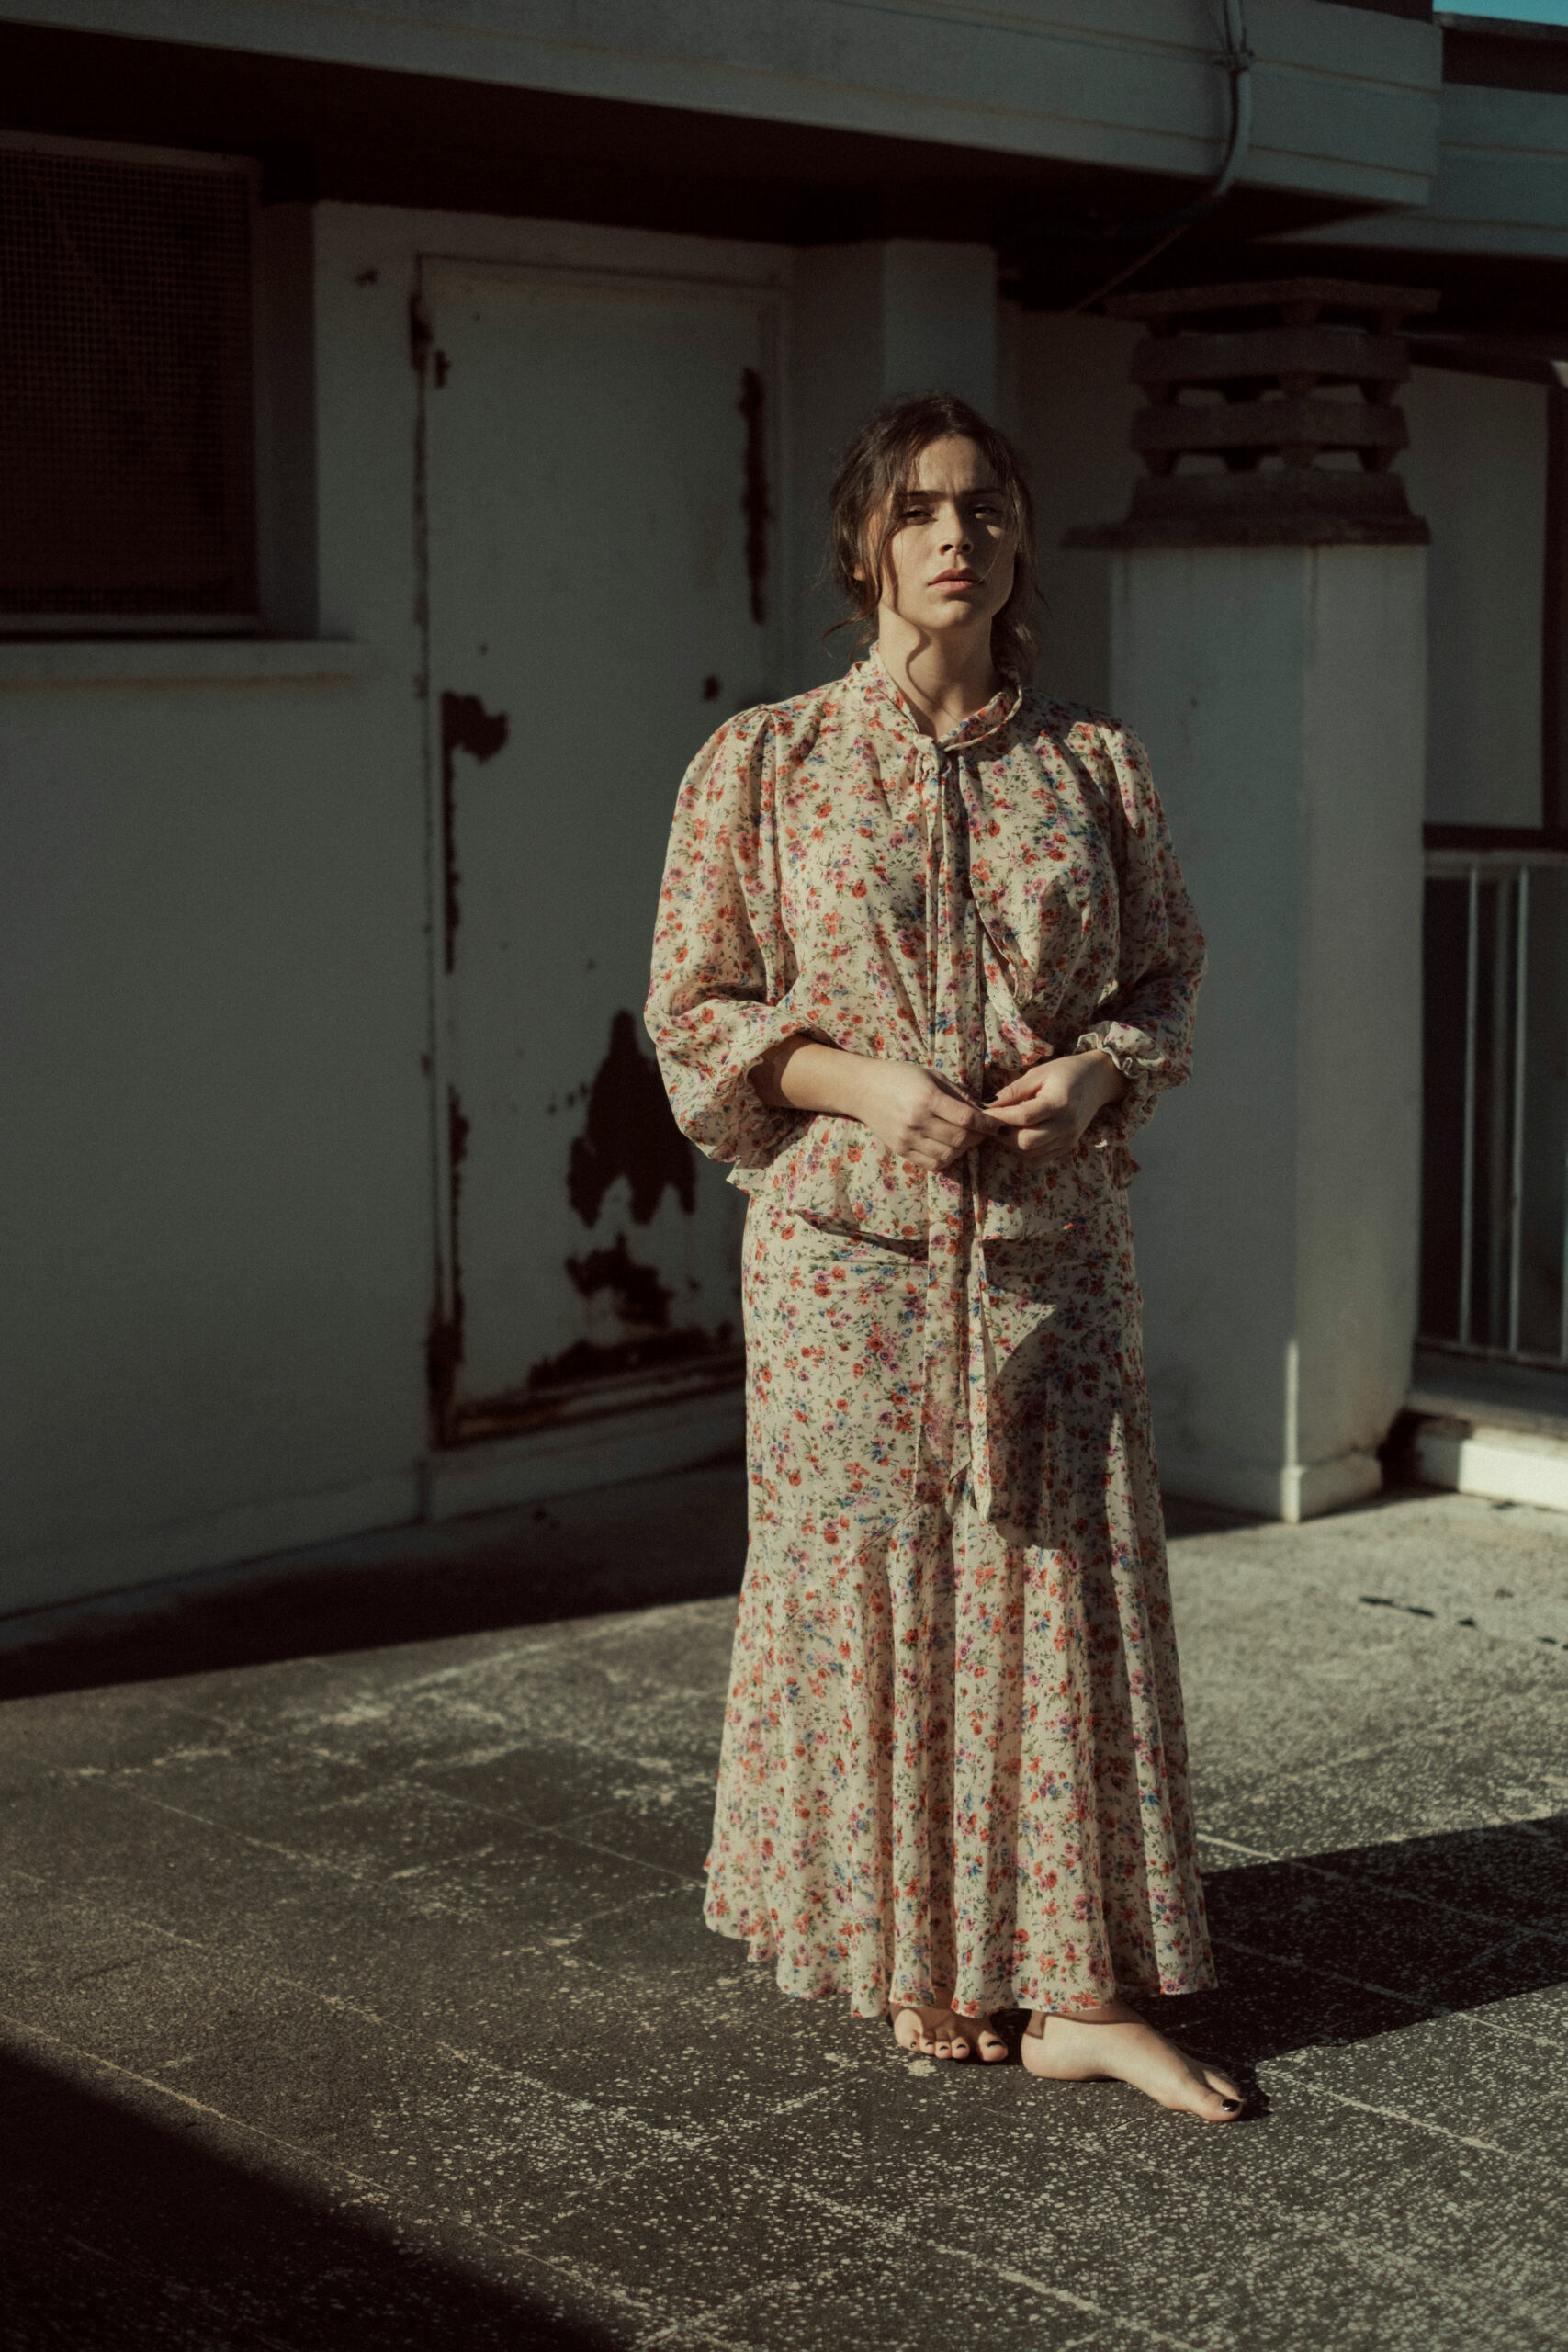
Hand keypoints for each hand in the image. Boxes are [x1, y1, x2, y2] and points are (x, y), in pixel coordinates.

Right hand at [847, 1059, 1003, 1172]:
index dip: (988, 1124)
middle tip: (983, 1131)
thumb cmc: (901, 1076)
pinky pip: (932, 1164)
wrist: (864, 1089)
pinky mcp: (901, 1150)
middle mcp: (917, 1120)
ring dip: (963, 1150)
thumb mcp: (932, 1076)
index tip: (1000, 1126)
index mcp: (927, 1098)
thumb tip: (984, 1111)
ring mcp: (907, 1138)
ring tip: (965, 1139)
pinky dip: (947, 1159)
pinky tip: (949, 1147)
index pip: (967, 1118)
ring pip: (948, 1155)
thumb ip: (958, 1094)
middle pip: (960, 1139)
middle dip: (978, 1137)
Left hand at [984, 1051, 1125, 1161]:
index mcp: (1060, 1103)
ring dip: (1010, 1145)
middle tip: (990, 1123)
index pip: (1023, 1117)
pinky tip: (1016, 1136)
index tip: (983, 1112)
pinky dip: (1023, 1151)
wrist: (1099, 1080)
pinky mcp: (1068, 1147)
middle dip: (1002, 1135)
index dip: (999, 1117)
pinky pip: (1039, 1158)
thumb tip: (987, 1105)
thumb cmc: (1066, 1072)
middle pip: (1025, 1142)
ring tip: (1001, 1129)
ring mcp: (1068, 1139)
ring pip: (1030, 1154)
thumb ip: (1014, 1090)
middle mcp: (1066, 1126)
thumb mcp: (1039, 1073)